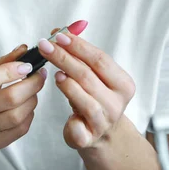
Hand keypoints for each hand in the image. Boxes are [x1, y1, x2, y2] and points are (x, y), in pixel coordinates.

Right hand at [0, 45, 47, 152]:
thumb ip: (1, 61)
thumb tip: (25, 50)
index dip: (12, 71)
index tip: (28, 65)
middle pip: (9, 99)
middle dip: (32, 84)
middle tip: (40, 75)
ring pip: (17, 116)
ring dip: (32, 100)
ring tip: (33, 90)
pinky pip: (19, 130)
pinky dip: (29, 115)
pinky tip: (27, 106)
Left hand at [41, 29, 135, 149]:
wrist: (103, 134)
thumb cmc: (95, 98)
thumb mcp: (94, 76)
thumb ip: (80, 55)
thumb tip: (60, 31)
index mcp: (123, 84)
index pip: (100, 59)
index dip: (78, 46)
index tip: (58, 35)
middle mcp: (117, 103)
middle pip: (88, 75)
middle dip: (64, 58)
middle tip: (45, 46)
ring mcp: (104, 122)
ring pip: (84, 99)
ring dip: (67, 84)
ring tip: (55, 74)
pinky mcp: (89, 139)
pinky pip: (77, 127)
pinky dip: (70, 119)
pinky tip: (65, 112)